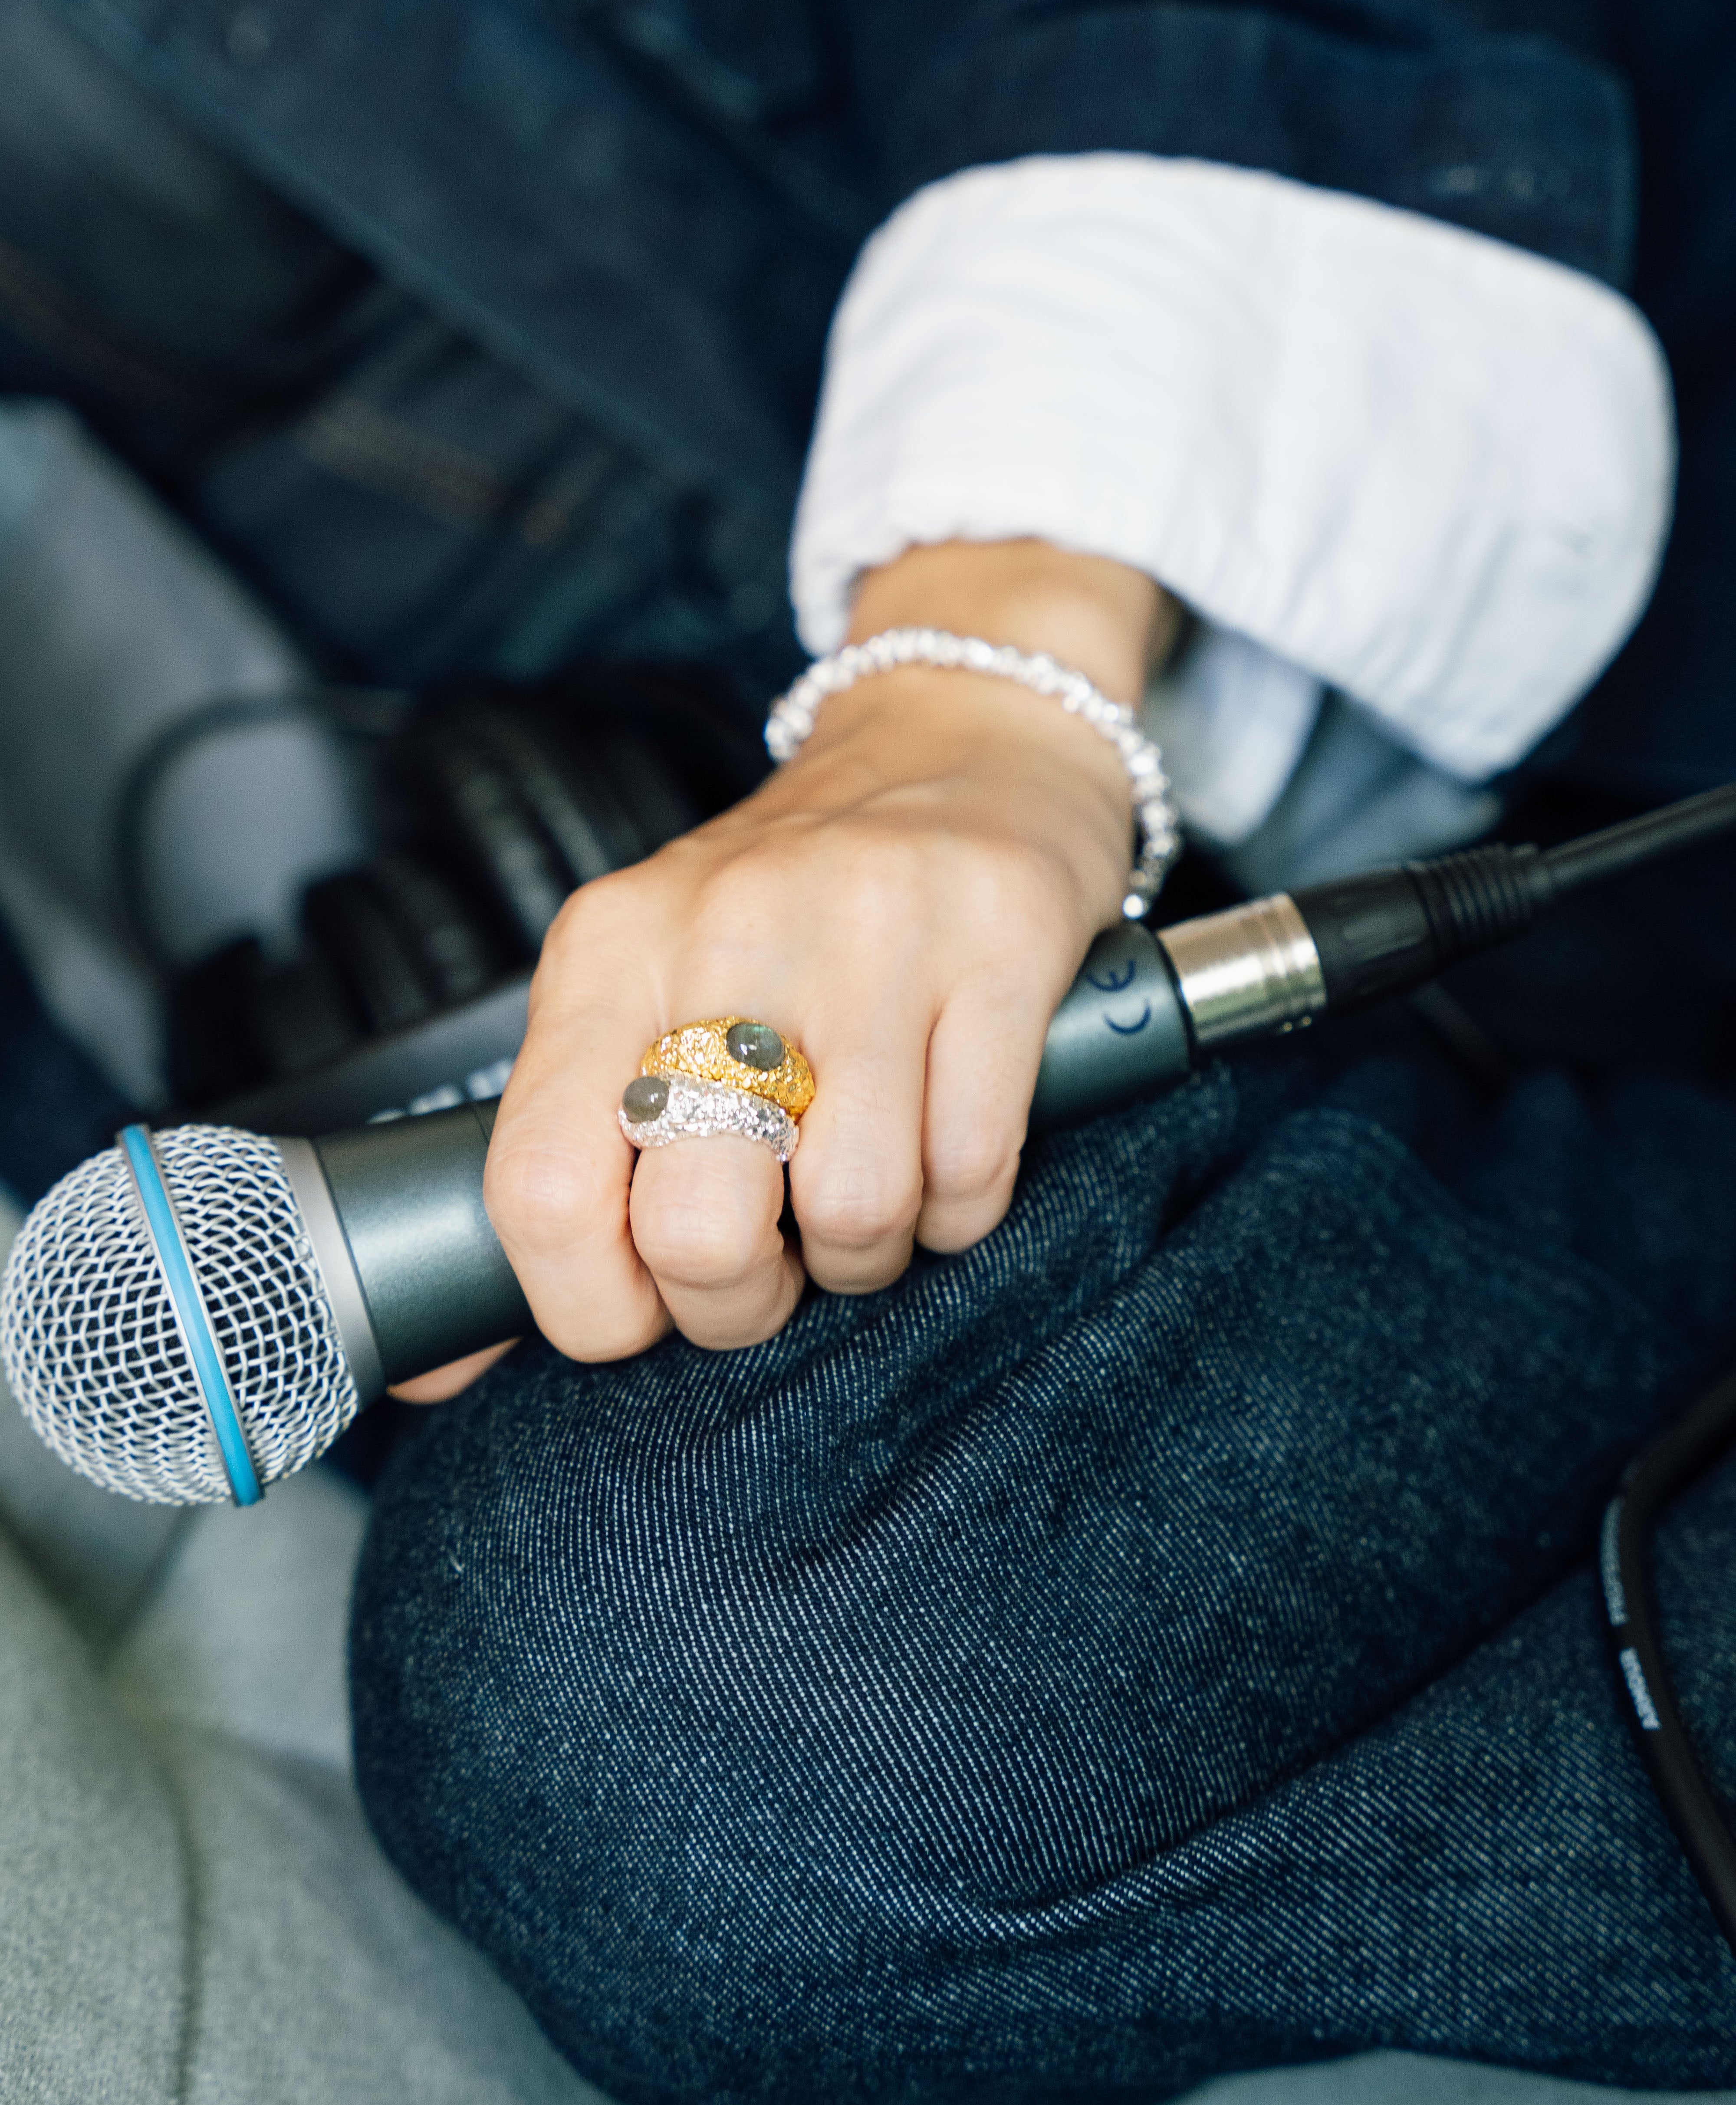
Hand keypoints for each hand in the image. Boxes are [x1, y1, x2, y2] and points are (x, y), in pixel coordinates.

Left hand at [460, 542, 1173, 1365]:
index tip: (643, 1305)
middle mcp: (727, 931)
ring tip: (863, 1187)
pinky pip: (972, 1171)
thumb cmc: (795, 904)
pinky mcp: (998, 946)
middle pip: (698, 1228)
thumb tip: (440, 1367)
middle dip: (739, 1299)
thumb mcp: (644, 979)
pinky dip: (960, 1207)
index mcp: (608, 950)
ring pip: (854, 1213)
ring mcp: (871, 934)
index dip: (591, 1305)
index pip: (539, 1187)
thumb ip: (560, 1144)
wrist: (961, 737)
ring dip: (866, 1251)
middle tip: (770, 1256)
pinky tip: (945, 1148)